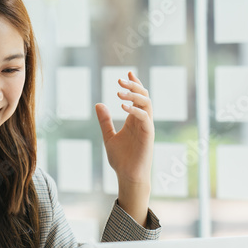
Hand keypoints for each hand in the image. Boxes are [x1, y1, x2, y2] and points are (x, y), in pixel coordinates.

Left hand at [95, 70, 153, 185]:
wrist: (127, 175)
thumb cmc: (121, 159)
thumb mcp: (108, 136)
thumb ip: (105, 121)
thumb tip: (98, 104)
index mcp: (134, 119)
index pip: (138, 97)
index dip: (134, 83)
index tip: (127, 72)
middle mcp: (142, 121)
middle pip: (144, 96)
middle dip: (133, 85)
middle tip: (119, 80)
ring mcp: (146, 127)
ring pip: (146, 103)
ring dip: (134, 95)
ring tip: (119, 91)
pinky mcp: (148, 135)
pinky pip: (145, 117)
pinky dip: (135, 110)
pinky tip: (122, 107)